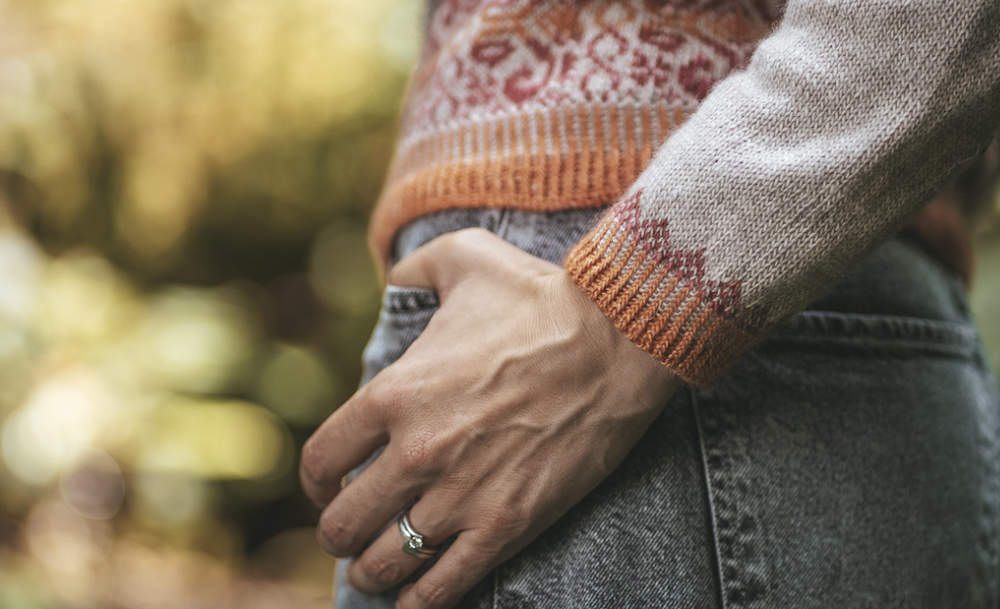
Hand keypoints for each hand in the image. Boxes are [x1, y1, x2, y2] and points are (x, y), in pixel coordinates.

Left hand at [300, 228, 680, 608]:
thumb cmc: (540, 298)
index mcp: (393, 394)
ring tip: (376, 568)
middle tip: (349, 532)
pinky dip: (419, 602)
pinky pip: (444, 585)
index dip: (315, 482)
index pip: (321, 461)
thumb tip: (393, 274)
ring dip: (371, 571)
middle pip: (343, 523)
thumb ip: (415, 266)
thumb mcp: (466, 257)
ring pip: (386, 561)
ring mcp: (460, 494)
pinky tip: (411, 602)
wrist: (617, 341)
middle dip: (338, 534)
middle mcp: (416, 452)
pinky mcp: (506, 524)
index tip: (326, 487)